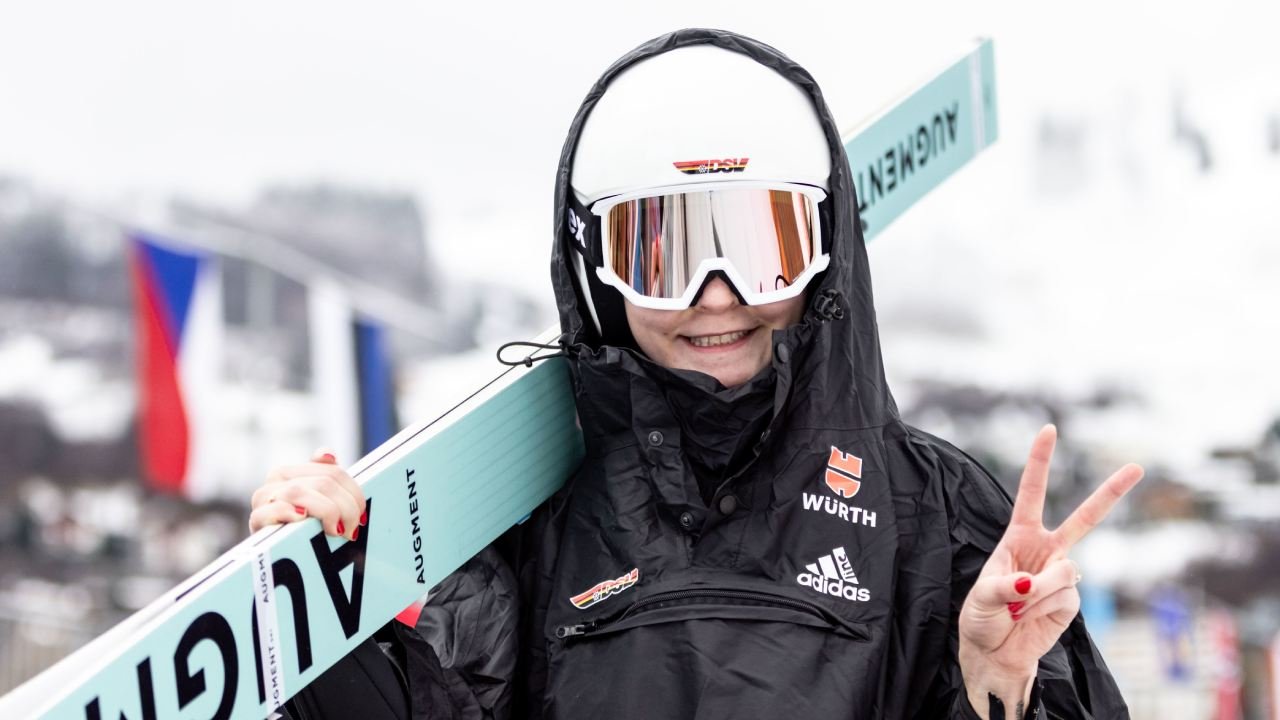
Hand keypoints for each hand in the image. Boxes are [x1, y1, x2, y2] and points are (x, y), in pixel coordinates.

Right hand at [248, 448, 366, 540]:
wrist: (271, 559)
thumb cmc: (299, 531)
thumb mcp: (317, 505)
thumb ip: (324, 479)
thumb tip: (328, 454)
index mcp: (294, 471)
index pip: (333, 472)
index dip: (354, 493)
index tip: (362, 515)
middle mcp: (277, 479)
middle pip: (323, 483)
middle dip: (346, 508)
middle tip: (352, 530)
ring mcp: (264, 498)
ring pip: (300, 491)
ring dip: (326, 512)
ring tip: (335, 532)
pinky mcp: (257, 518)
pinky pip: (275, 508)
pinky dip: (291, 512)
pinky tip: (302, 520)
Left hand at [957, 425, 1142, 715]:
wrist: (995, 652)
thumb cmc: (982, 616)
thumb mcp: (981, 596)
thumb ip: (1006, 586)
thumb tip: (1036, 582)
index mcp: (1019, 536)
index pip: (1031, 492)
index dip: (1040, 461)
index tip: (1049, 429)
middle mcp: (1045, 549)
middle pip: (1084, 518)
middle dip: (1111, 492)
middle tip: (1138, 466)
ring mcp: (1062, 574)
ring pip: (1063, 572)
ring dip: (1036, 593)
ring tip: (1016, 607)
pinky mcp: (1072, 599)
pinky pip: (1065, 597)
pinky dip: (1043, 609)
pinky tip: (1031, 617)